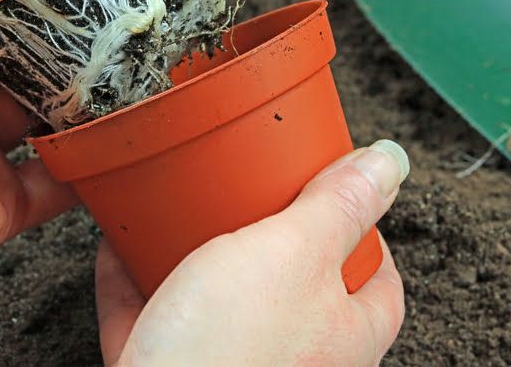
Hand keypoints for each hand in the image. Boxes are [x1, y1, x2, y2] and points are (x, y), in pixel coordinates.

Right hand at [95, 140, 408, 365]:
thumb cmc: (231, 353)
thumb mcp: (295, 252)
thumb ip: (340, 205)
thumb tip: (389, 163)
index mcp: (343, 337)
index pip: (380, 284)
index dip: (367, 236)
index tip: (342, 195)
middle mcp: (294, 360)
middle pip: (293, 287)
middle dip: (271, 237)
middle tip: (255, 193)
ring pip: (218, 305)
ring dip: (196, 255)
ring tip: (184, 211)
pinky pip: (153, 320)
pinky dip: (137, 283)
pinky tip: (121, 247)